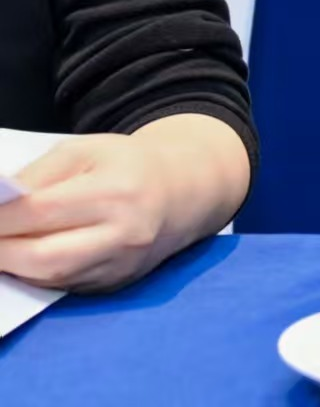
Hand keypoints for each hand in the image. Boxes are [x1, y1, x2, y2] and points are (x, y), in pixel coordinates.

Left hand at [0, 116, 248, 292]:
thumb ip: (38, 175)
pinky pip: (64, 286)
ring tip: (0, 248)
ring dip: (12, 267)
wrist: (183, 192)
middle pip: (42, 257)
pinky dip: (34, 274)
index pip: (42, 211)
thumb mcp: (86, 151)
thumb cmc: (128, 165)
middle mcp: (125, 234)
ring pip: (50, 278)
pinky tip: (20, 258)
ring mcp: (122, 265)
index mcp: (119, 191)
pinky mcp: (116, 284)